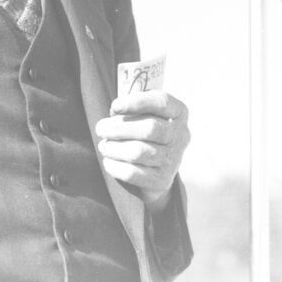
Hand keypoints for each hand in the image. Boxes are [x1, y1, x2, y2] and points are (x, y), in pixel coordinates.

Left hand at [94, 90, 190, 211]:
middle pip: (149, 128)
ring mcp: (173, 159)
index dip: (137, 102)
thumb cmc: (145, 133)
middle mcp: (181, 135)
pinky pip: (133, 173)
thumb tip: (116, 112)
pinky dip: (115, 167)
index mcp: (179, 113)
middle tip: (100, 129)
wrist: (157, 170)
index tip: (114, 106)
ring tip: (103, 146)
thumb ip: (132, 110)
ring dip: (114, 148)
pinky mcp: (162, 180)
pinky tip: (108, 161)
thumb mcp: (144, 115)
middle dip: (119, 127)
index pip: (162, 102)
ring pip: (138, 152)